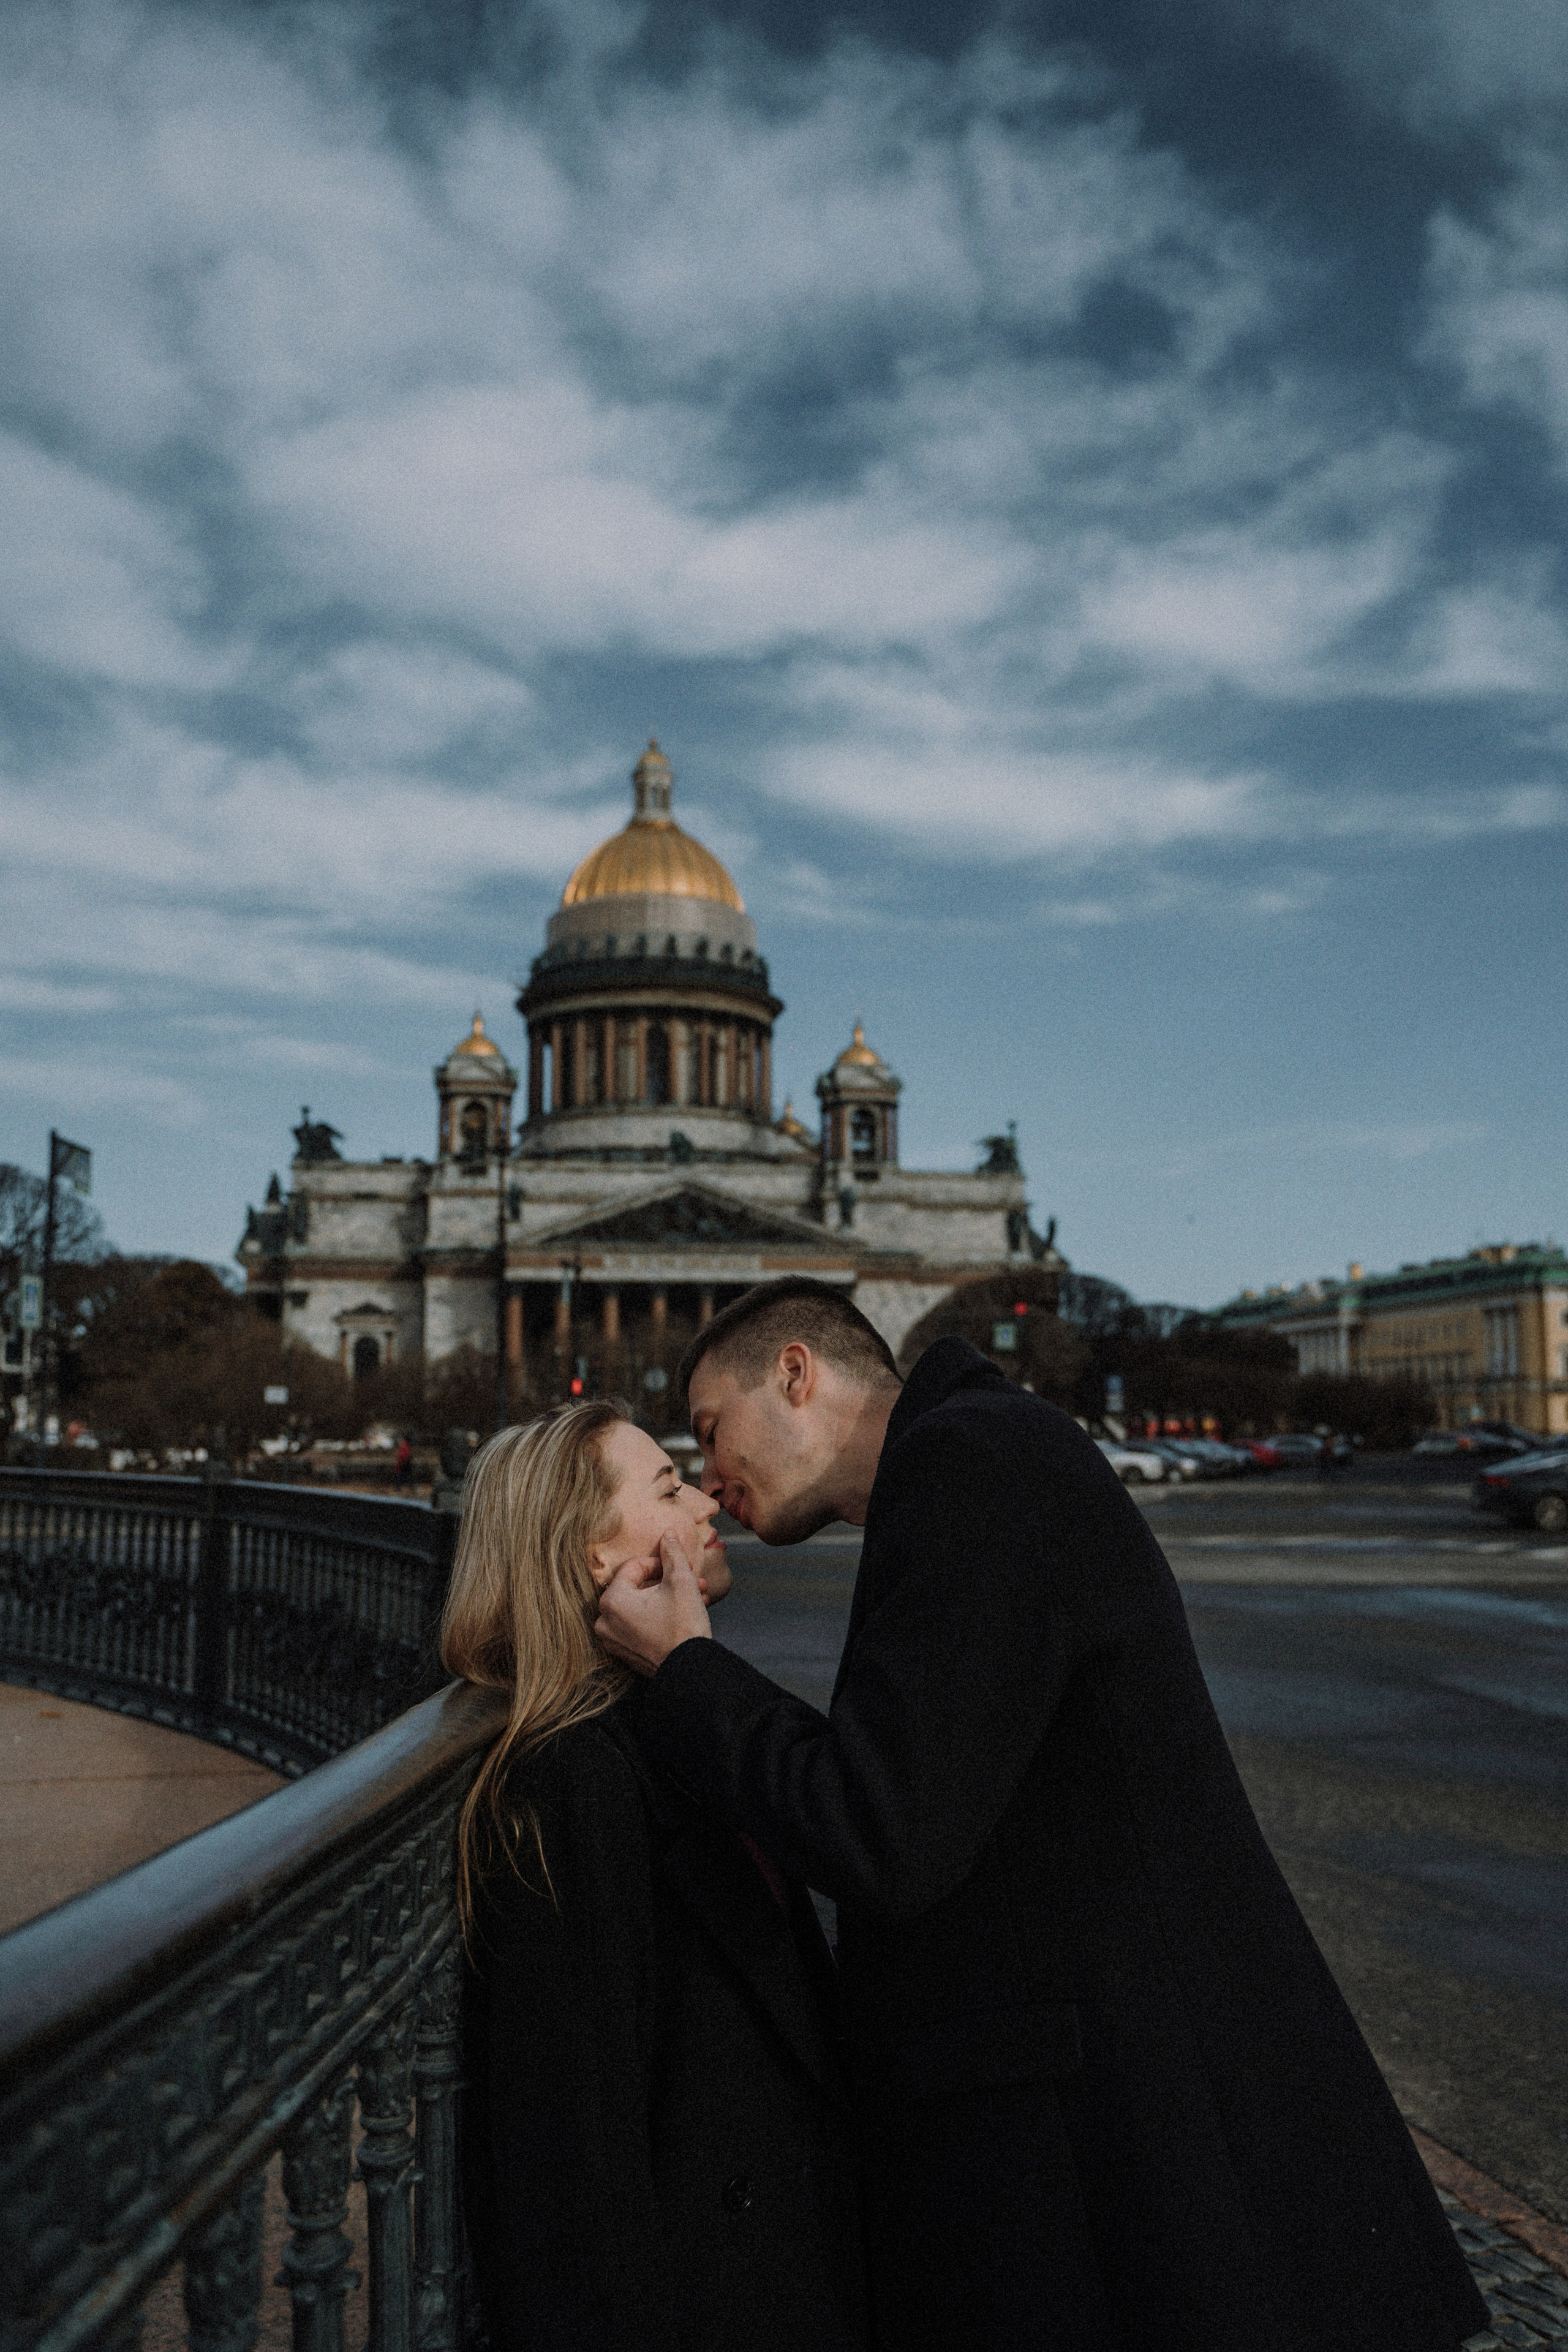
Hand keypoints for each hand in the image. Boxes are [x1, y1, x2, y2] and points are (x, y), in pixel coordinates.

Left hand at [596, 1529, 712, 1677]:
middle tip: (694, 1579)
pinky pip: (641, 1625)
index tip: (681, 1566)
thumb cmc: (683, 1627)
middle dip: (670, 1581)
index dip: (661, 1562)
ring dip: (670, 1597)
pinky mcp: (625, 1653)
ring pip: (643, 1606)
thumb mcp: (681, 1581)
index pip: (634, 1567)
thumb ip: (672, 1554)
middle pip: (638, 1587)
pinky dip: (661, 1615)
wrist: (691, 1672)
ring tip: (698, 1595)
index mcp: (612, 1600)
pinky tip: (687, 1611)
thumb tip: (668, 1535)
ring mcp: (614, 1640)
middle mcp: (605, 1621)